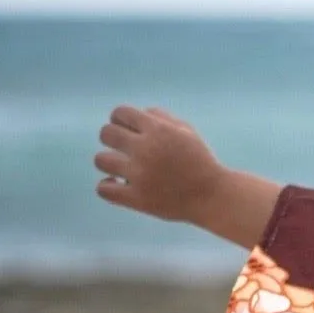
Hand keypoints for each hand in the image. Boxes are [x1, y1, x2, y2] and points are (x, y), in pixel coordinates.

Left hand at [94, 105, 225, 224]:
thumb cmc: (199, 161)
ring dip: (109, 162)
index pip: (119, 113)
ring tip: (122, 169)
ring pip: (100, 160)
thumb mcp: (186, 131)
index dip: (121, 120)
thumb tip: (135, 114)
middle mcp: (146, 150)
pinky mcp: (138, 199)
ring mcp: (140, 176)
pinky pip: (103, 189)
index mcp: (157, 130)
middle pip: (106, 134)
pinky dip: (107, 186)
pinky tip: (118, 186)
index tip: (130, 131)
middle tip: (126, 150)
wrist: (213, 197)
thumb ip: (160, 117)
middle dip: (112, 139)